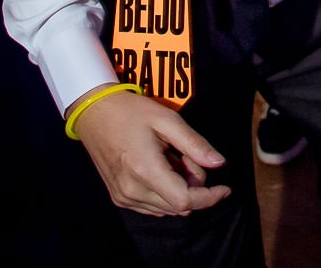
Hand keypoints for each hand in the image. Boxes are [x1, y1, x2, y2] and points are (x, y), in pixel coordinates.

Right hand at [71, 87, 229, 216]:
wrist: (95, 113)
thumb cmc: (131, 112)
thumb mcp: (167, 120)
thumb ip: (194, 144)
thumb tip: (219, 163)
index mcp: (145, 170)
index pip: (185, 201)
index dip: (209, 197)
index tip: (225, 188)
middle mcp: (133, 191)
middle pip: (179, 206)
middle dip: (194, 185)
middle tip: (185, 154)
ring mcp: (124, 197)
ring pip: (167, 208)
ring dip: (179, 189)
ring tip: (171, 158)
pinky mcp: (119, 198)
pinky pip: (153, 207)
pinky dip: (165, 192)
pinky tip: (160, 168)